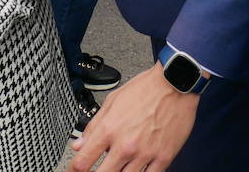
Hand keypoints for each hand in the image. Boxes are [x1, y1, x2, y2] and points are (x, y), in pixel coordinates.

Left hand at [70, 65, 199, 171]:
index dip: (74, 170)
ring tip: (118, 166)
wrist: (174, 84)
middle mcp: (126, 145)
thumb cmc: (145, 89)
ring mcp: (145, 154)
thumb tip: (79, 144)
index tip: (73, 171)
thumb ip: (93, 126)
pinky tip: (136, 169)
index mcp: (110, 129)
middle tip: (96, 170)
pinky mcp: (163, 158)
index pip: (83, 161)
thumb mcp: (112, 101)